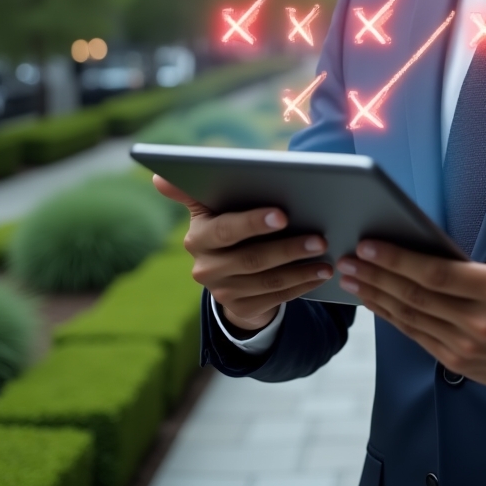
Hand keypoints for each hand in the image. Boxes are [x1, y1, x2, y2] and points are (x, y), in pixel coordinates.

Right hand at [153, 175, 333, 333]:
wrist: (229, 273)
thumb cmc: (230, 224)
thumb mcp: (213, 207)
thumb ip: (194, 189)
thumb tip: (157, 177)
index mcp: (199, 236)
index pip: (225, 230)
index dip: (253, 223)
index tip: (282, 214)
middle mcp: (205, 267)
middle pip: (251, 259)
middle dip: (289, 247)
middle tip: (320, 237)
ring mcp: (222, 291)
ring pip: (268, 281)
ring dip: (301, 268)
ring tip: (327, 256)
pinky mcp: (240, 308)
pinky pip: (276, 298)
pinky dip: (302, 285)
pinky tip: (321, 274)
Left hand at [336, 176, 485, 401]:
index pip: (438, 274)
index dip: (400, 260)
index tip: (370, 245)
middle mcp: (479, 321)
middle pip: (416, 295)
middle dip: (377, 275)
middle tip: (346, 258)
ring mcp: (466, 345)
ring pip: (410, 318)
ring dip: (376, 296)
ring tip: (349, 277)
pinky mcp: (458, 361)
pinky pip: (417, 336)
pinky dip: (392, 318)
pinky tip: (375, 301)